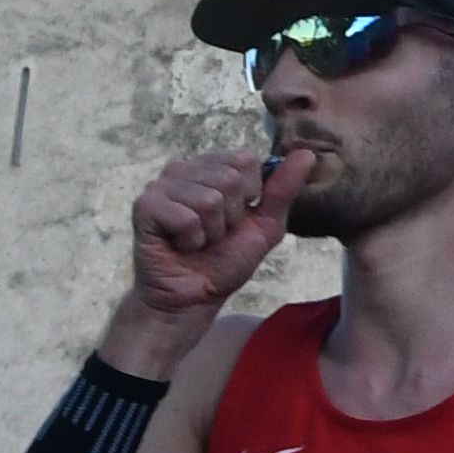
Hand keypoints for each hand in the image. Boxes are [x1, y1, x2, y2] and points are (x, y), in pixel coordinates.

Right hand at [117, 146, 304, 356]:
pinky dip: (191, 240)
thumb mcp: (265, 225)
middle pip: (230, 178)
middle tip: (214, 234)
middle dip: (231, 217)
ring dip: (212, 232)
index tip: (236, 218)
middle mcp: (184, 169)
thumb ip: (283, 189)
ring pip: (210, 200)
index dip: (250, 196)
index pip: (246, 160)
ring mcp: (161, 185)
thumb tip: (308, 153)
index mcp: (212, 166)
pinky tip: (180, 246)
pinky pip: (186, 218)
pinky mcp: (145, 206)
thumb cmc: (224, 261)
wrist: (192, 299)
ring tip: (198, 242)